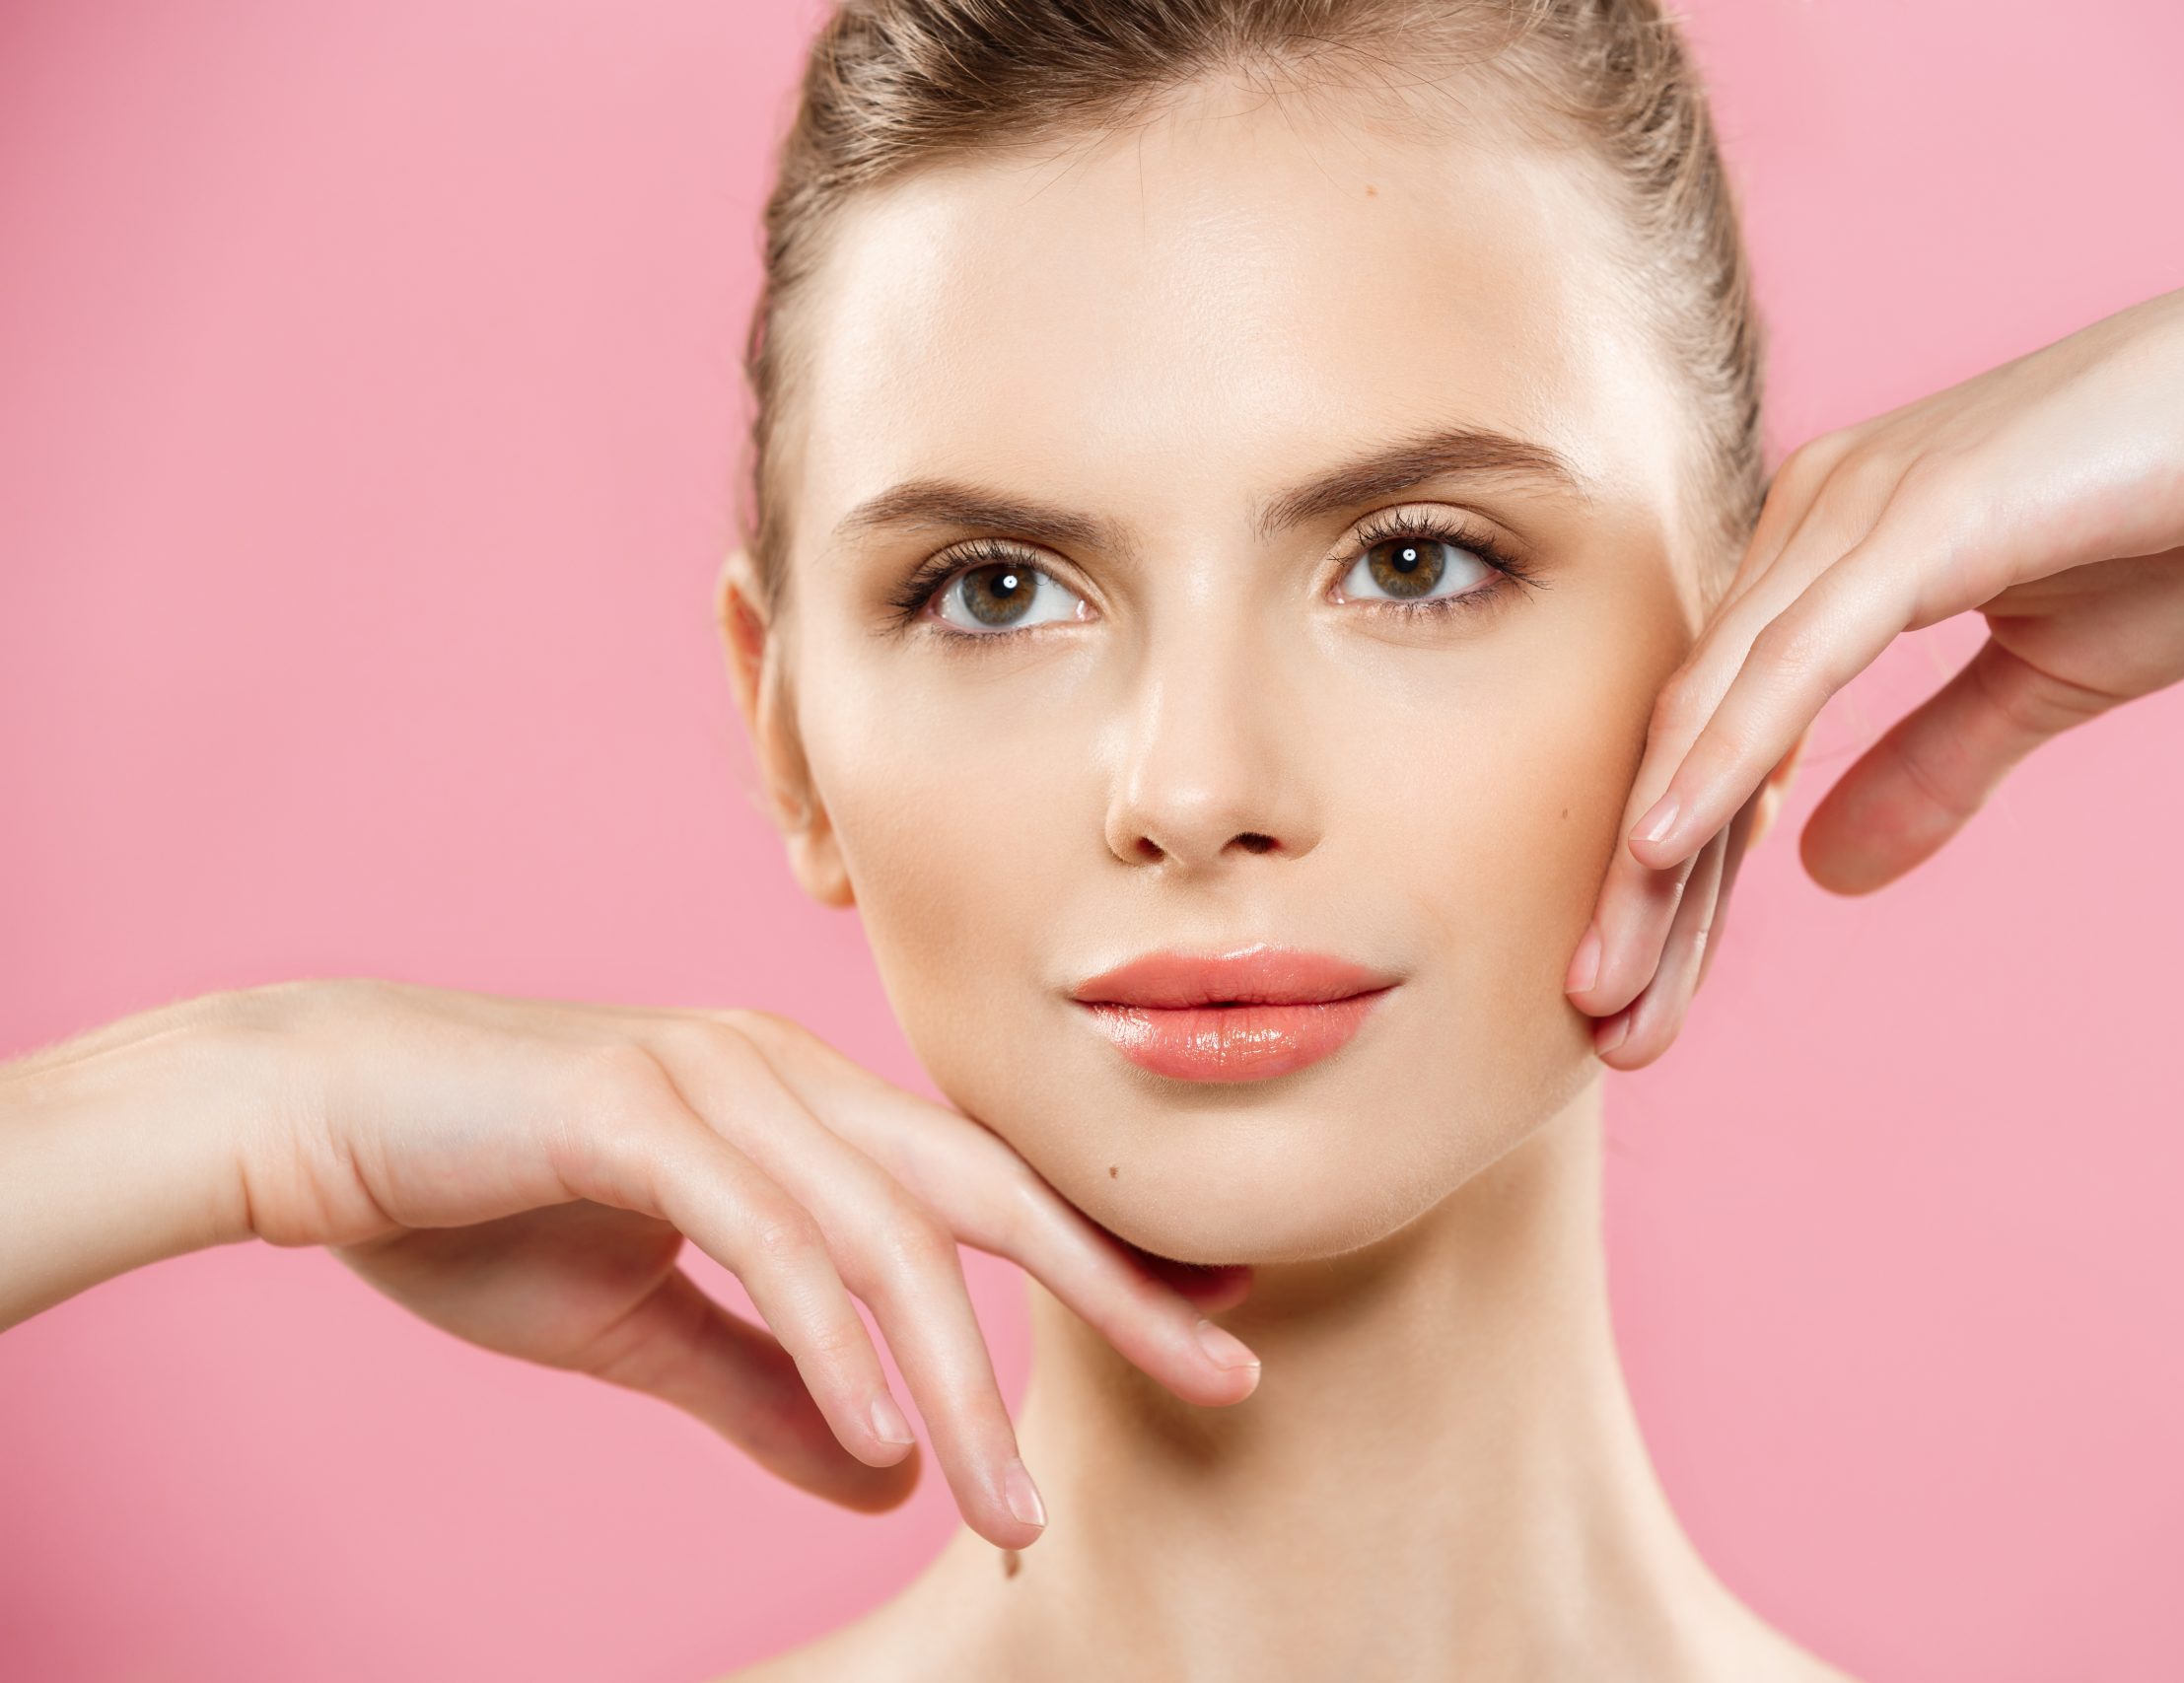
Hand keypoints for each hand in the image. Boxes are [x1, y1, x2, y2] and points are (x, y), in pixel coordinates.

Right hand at [30, 979, 1262, 1549]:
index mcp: (806, 1107)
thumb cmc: (475, 1202)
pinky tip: (883, 1435)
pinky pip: (769, 1237)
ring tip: (1016, 1506)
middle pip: (986, 1191)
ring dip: (962, 1379)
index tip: (1206, 1329)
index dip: (1098, 1258)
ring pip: (887, 1234)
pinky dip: (833, 1343)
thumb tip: (888, 1476)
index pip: (985, 1190)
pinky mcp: (638, 1109)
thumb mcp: (646, 1320)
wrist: (304, 1118)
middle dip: (1110, 1289)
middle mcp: (787, 1075)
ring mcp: (718, 1079)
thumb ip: (771, 1390)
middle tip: (1225, 1378)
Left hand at [1565, 244, 2183, 1066]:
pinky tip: (1663, 847)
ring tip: (1605, 973)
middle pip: (1693, 729)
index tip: (1646, 987)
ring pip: (1719, 707)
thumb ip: (1930, 765)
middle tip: (1598, 1012)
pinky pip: (1794, 661)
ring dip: (1658, 853)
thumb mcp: (2042, 682)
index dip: (1684, 872)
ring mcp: (1853, 509)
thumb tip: (1823, 872)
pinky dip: (1726, 756)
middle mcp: (1812, 518)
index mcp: (1831, 551)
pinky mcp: (1913, 518)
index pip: (1726, 734)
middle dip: (1644, 886)